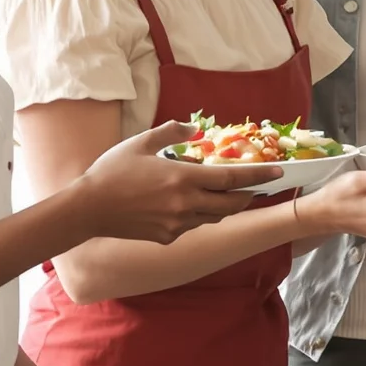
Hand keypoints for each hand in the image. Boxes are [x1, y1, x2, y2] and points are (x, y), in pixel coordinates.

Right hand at [69, 121, 281, 242]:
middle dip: (247, 196)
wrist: (87, 209)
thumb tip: (194, 128)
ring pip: (213, 217)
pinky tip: (186, 207)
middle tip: (254, 188)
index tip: (278, 174)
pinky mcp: (167, 237)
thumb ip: (172, 132)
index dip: (259, 176)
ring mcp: (177, 224)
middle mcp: (185, 204)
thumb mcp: (141, 143)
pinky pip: (192, 226)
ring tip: (220, 194)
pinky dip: (197, 216)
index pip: (232, 177)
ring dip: (222, 207)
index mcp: (183, 178)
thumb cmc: (111, 172)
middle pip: (232, 204)